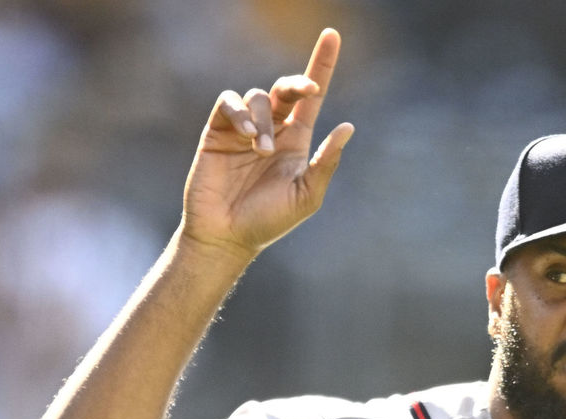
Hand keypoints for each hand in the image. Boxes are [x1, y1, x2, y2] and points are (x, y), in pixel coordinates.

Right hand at [178, 28, 354, 259]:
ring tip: (262, 150)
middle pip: (287, 88)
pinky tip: (247, 136)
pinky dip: (240, 113)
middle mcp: (273, 128)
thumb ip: (327, 162)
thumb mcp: (307, 195)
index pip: (312, 97)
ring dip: (264, 119)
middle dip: (298, 82)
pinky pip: (229, 103)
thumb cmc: (269, 221)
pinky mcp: (218, 131)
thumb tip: (348, 127)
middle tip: (307, 91)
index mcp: (298, 140)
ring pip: (258, 96)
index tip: (333, 35)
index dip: (322, 64)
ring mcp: (244, 128)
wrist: (228, 236)